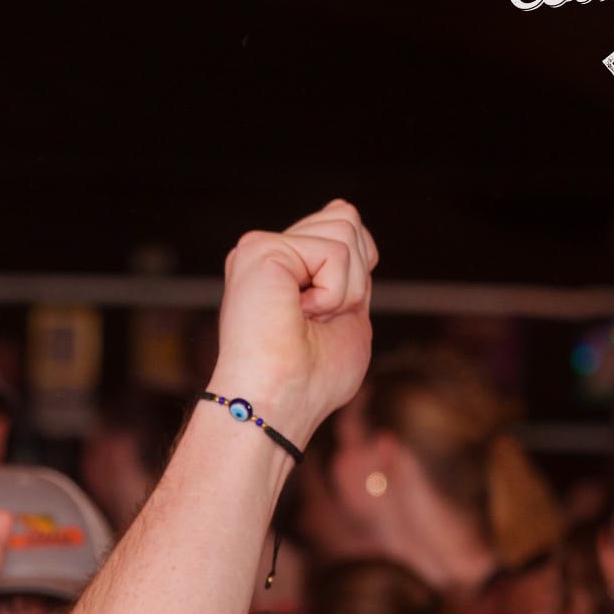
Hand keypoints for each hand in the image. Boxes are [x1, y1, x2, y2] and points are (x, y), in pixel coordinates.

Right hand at [208, 200, 377, 436]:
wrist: (277, 406)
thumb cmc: (309, 380)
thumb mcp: (348, 315)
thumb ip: (350, 270)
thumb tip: (342, 207)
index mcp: (285, 269)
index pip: (343, 230)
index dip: (355, 272)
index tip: (321, 320)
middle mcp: (268, 254)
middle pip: (346, 220)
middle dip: (352, 277)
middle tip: (314, 322)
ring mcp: (260, 249)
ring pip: (345, 227)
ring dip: (343, 288)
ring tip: (305, 318)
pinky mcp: (259, 249)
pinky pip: (335, 251)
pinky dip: (333, 293)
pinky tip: (298, 315)